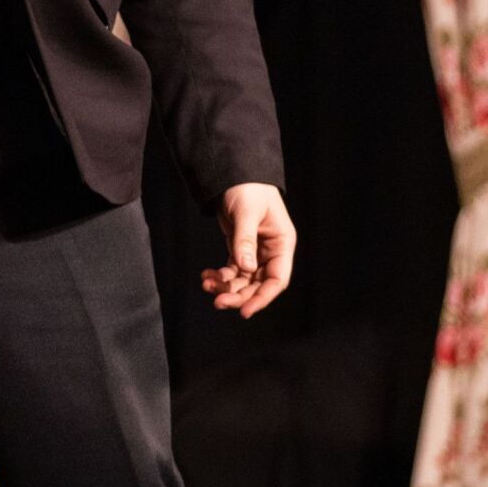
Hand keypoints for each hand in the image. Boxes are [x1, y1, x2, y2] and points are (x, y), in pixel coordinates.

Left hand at [202, 184, 295, 319]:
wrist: (234, 175)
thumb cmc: (248, 189)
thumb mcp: (246, 213)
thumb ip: (245, 240)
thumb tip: (245, 268)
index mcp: (281, 243)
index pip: (277, 279)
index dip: (262, 298)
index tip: (244, 311)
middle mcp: (271, 252)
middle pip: (258, 285)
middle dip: (238, 295)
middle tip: (217, 301)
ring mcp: (256, 252)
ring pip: (243, 281)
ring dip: (226, 286)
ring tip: (206, 284)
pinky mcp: (240, 250)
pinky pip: (232, 271)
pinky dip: (220, 276)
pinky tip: (206, 276)